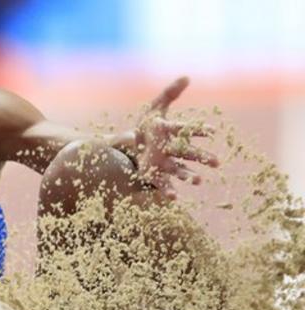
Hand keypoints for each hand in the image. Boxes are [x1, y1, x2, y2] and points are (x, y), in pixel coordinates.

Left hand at [133, 77, 218, 199]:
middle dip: (201, 158)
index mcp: (171, 132)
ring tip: (197, 181)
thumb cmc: (146, 128)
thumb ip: (169, 94)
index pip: (186, 130)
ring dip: (188, 175)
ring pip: (178, 170)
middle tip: (217, 162)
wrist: (128, 147)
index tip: (212, 132)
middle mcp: (171, 149)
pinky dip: (168, 190)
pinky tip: (174, 197)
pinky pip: (162, 184)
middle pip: (188, 153)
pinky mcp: (153, 176)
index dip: (197, 131)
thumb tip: (187, 77)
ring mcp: (163, 164)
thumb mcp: (153, 109)